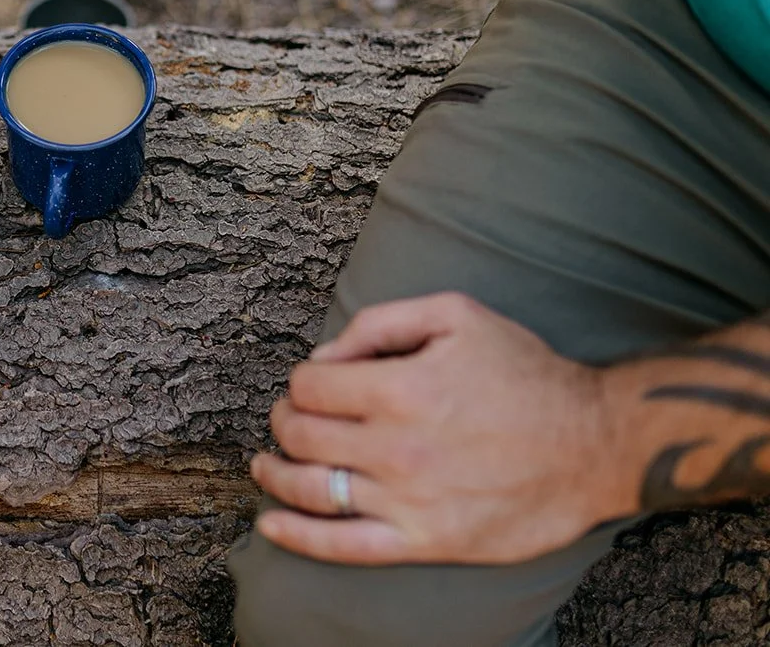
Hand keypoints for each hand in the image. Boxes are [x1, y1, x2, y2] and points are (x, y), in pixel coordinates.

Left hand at [249, 292, 625, 565]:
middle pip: (302, 435)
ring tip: (265, 463)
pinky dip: (297, 537)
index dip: (304, 380)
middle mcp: (398, 448)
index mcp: (401, 389)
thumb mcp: (456, 315)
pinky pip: (343, 546)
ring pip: (311, 489)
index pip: (310, 386)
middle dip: (285, 421)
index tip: (315, 383)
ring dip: (275, 473)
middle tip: (290, 417)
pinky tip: (271, 524)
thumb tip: (326, 356)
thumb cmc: (526, 373)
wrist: (596, 444)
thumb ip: (381, 324)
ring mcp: (409, 501)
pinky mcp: (426, 542)